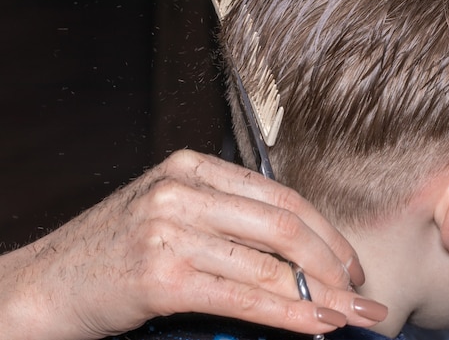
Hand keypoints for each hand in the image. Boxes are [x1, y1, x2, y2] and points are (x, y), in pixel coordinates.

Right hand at [0, 150, 386, 339]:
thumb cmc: (114, 250)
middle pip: (283, 226)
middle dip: (333, 263)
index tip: (349, 261)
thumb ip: (227, 220)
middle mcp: (183, 190)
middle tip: (360, 292)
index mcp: (192, 167)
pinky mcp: (162, 275)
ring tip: (350, 316)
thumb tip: (293, 250)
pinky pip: (244, 295)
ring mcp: (170, 230)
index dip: (325, 231)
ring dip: (320, 294)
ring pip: (269, 264)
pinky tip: (316, 325)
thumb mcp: (171, 216)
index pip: (280, 196)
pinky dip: (288, 314)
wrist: (46, 284)